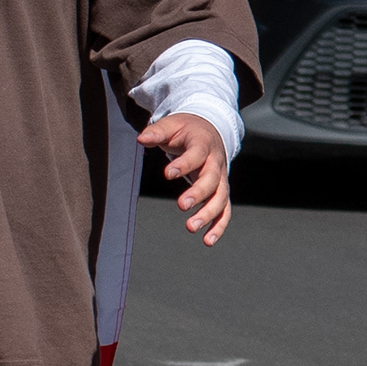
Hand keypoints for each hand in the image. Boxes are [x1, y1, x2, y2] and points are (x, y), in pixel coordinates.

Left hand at [141, 112, 232, 244]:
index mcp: (204, 144)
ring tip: (191, 227)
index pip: (197, 154)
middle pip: (212, 180)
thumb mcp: (172, 124)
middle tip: (182, 205)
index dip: (184, 164)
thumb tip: (141, 138)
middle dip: (198, 193)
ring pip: (221, 198)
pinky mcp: (221, 191)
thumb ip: (157, 131)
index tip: (168, 173)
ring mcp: (221, 179)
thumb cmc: (188, 129)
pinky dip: (219, 226)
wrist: (211, 130)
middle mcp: (216, 163)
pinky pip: (224, 210)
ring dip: (208, 214)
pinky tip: (207, 240)